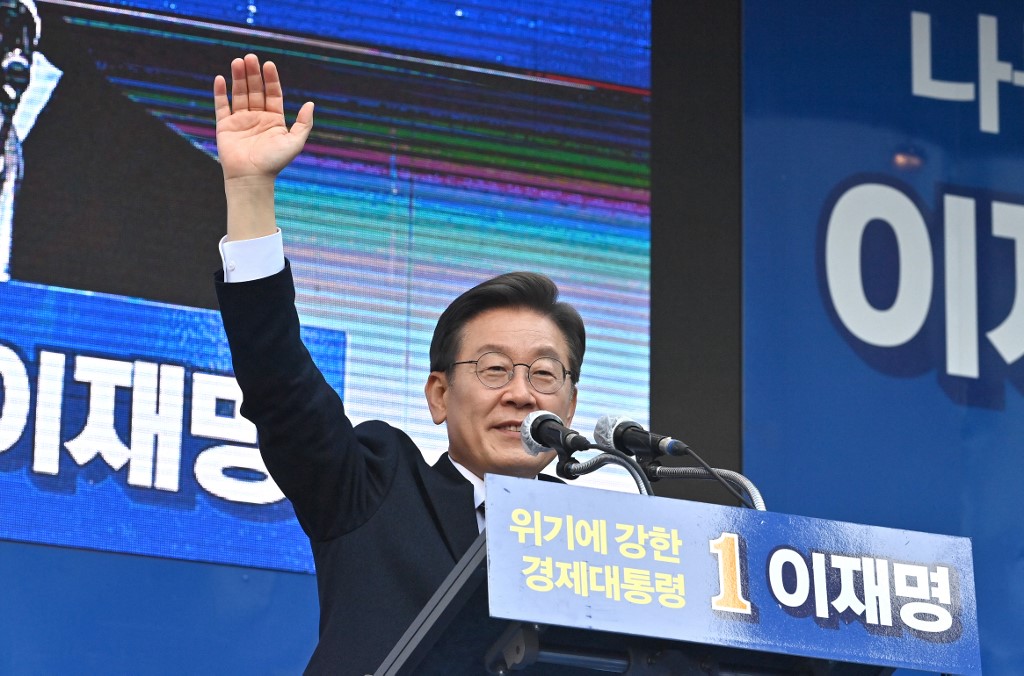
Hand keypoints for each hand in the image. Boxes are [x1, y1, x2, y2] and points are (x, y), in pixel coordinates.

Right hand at [213, 54, 313, 182]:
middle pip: (255, 90)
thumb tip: (310, 104)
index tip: (268, 64)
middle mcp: (258, 117)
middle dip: (253, 74)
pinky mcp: (225, 125)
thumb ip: (304, 123)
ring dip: (238, 78)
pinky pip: (222, 106)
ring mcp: (241, 120)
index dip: (270, 79)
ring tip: (238, 62)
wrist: (252, 177)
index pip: (272, 93)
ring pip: (239, 94)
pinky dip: (220, 92)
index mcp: (274, 119)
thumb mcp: (295, 142)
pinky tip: (221, 79)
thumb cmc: (275, 162)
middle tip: (250, 57)